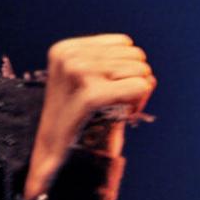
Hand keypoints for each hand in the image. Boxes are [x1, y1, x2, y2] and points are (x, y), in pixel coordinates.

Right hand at [24, 34, 155, 199]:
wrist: (56, 154)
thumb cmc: (80, 120)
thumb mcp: (87, 80)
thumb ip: (112, 63)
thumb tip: (142, 66)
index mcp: (66, 49)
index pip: (126, 45)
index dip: (125, 70)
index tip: (106, 92)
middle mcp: (70, 56)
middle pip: (137, 57)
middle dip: (134, 81)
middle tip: (112, 104)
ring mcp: (79, 72)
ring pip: (142, 72)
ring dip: (135, 95)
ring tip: (112, 111)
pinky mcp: (91, 94)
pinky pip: (141, 86)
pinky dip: (138, 103)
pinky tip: (118, 116)